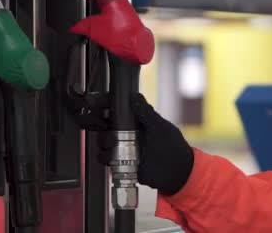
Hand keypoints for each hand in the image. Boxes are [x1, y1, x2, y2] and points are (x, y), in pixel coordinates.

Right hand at [67, 90, 193, 194]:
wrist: (176, 173)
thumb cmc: (173, 147)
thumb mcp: (161, 127)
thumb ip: (147, 113)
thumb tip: (134, 96)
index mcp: (135, 119)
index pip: (115, 106)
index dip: (102, 102)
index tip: (95, 101)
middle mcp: (125, 130)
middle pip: (102, 121)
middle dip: (95, 119)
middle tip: (99, 122)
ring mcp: (121, 145)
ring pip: (101, 138)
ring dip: (103, 139)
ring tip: (114, 142)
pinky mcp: (119, 160)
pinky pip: (104, 156)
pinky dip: (105, 156)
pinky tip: (113, 156)